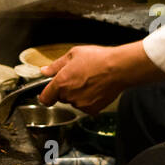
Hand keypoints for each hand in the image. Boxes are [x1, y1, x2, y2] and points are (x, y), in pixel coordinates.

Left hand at [39, 42, 163, 113]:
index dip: (46, 96)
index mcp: (61, 82)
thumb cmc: (98, 59)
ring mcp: (81, 104)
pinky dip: (89, 100)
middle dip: (66, 90)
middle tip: (78, 78)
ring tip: (90, 81)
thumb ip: (56, 65)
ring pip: (74, 102)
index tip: (49, 93)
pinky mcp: (92, 109)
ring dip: (78, 95)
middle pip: (61, 98)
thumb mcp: (74, 54)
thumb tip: (44, 71)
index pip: (45, 98)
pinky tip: (96, 89)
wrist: (119, 68)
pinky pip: (86, 107)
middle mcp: (69, 95)